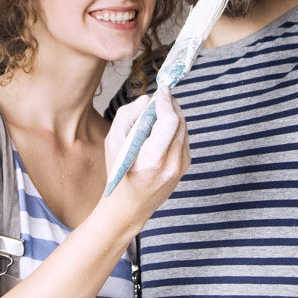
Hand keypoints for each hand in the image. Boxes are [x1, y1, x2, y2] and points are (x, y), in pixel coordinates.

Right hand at [101, 90, 189, 223]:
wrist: (129, 206)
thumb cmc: (118, 174)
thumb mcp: (113, 143)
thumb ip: (128, 116)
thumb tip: (147, 100)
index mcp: (152, 159)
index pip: (170, 121)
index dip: (166, 102)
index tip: (162, 90)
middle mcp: (171, 164)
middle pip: (180, 123)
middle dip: (171, 105)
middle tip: (161, 96)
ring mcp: (181, 167)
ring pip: (184, 129)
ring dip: (174, 115)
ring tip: (160, 110)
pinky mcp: (184, 167)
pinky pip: (184, 139)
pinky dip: (176, 128)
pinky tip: (163, 128)